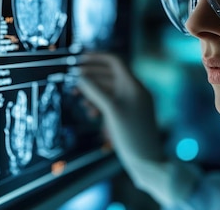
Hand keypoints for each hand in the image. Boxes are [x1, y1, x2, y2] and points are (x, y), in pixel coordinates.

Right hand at [77, 53, 199, 206]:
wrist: (146, 161)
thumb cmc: (131, 135)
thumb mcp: (111, 110)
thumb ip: (95, 91)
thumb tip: (80, 76)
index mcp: (133, 86)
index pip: (115, 62)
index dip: (97, 58)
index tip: (79, 60)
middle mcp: (133, 91)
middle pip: (109, 75)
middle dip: (90, 77)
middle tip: (72, 83)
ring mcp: (131, 104)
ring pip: (108, 91)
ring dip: (92, 93)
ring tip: (79, 100)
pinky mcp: (127, 115)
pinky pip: (111, 103)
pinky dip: (99, 105)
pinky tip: (91, 113)